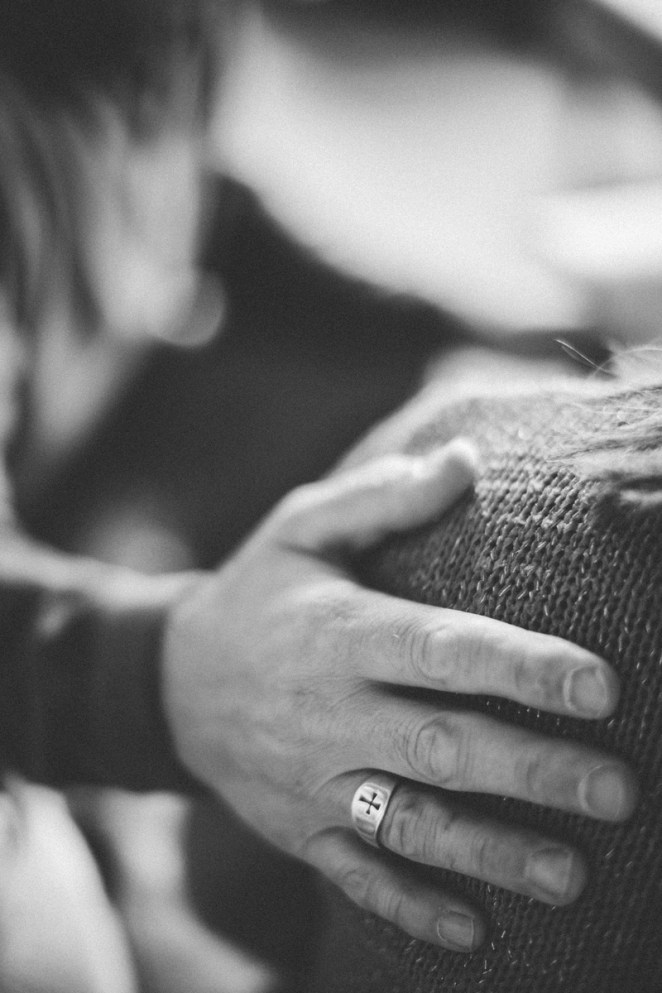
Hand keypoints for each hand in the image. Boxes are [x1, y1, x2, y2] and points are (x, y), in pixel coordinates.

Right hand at [162, 440, 634, 951]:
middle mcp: (331, 713)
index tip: (598, 684)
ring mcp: (314, 780)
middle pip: (441, 746)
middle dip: (532, 772)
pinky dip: (411, 907)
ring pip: (411, 823)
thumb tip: (466, 462)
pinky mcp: (300, 828)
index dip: (518, 665)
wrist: (173, 681)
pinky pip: (355, 874)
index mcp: (339, 633)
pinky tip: (474, 932)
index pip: (439, 648)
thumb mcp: (301, 526)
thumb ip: (382, 495)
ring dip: (491, 852)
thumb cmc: (258, 592)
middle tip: (619, 791)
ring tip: (573, 876)